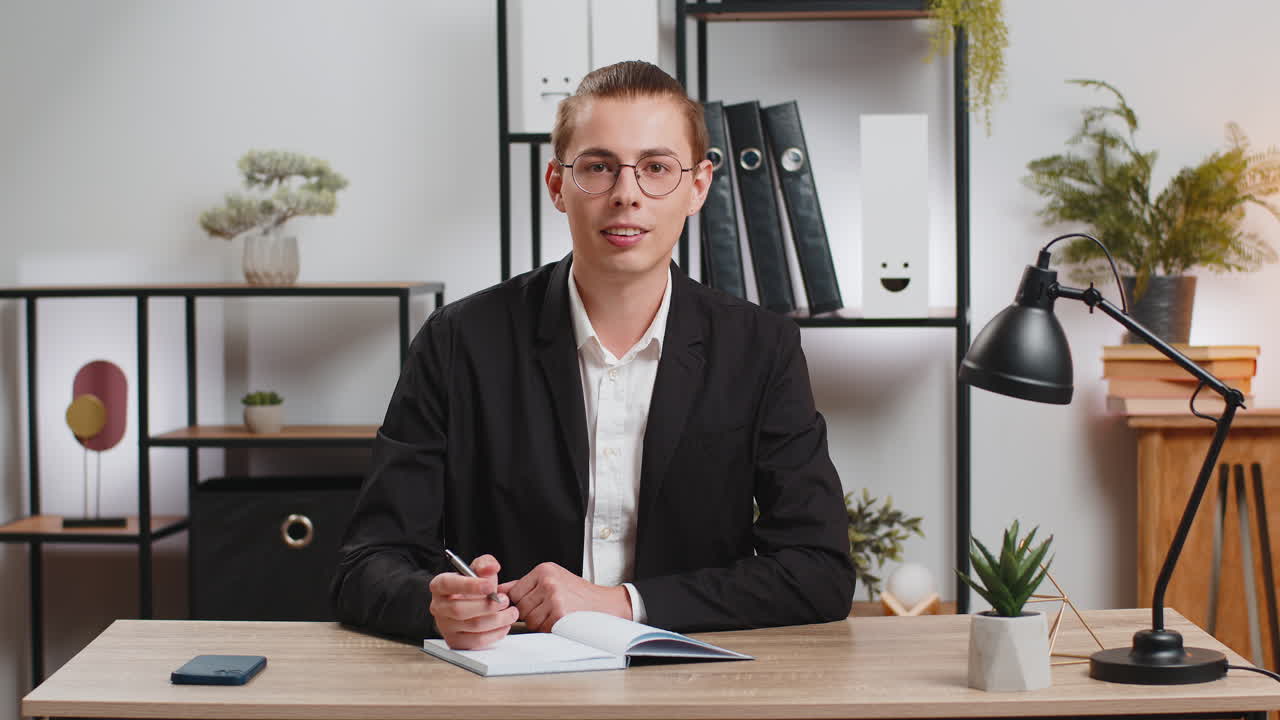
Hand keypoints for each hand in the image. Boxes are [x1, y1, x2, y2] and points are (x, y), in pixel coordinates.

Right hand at [428, 554, 519, 648]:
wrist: (470, 604)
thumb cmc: (473, 588)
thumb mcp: (479, 570)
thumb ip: (486, 564)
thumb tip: (491, 567)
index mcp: (440, 586)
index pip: (448, 584)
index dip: (469, 586)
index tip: (490, 586)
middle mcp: (439, 607)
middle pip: (459, 610)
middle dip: (487, 606)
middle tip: (504, 600)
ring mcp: (445, 626)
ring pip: (472, 626)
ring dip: (497, 620)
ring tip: (511, 612)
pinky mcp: (455, 641)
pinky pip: (476, 641)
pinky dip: (494, 634)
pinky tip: (504, 625)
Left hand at [497, 562, 632, 632]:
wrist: (605, 605)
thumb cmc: (579, 594)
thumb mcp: (553, 579)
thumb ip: (526, 585)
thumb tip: (499, 592)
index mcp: (544, 570)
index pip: (514, 591)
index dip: (521, 603)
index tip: (533, 605)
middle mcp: (547, 582)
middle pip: (520, 607)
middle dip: (531, 614)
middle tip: (549, 610)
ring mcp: (553, 597)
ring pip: (529, 619)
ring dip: (540, 623)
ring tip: (556, 614)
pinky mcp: (559, 614)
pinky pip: (541, 628)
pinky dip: (549, 629)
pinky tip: (561, 621)